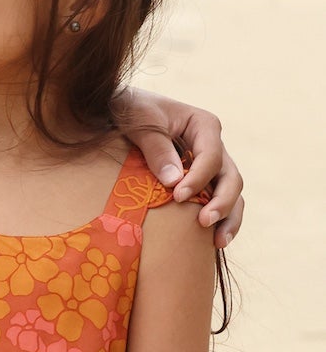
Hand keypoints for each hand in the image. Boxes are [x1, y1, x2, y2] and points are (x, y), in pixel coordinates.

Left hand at [111, 89, 242, 246]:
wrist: (120, 111)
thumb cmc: (131, 110)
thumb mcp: (140, 121)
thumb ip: (156, 148)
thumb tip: (173, 182)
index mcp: (204, 125)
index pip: (211, 156)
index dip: (198, 178)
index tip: (178, 196)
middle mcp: (213, 145)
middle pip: (230, 177)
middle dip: (222, 202)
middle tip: (204, 222)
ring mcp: (210, 165)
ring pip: (231, 193)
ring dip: (228, 217)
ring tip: (218, 242)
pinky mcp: (201, 180)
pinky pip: (217, 200)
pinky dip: (220, 219)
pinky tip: (212, 241)